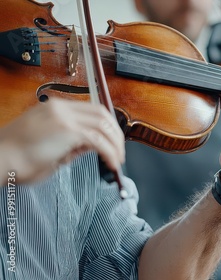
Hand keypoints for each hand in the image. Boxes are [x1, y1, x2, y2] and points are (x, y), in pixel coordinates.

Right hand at [0, 98, 124, 184]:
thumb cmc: (17, 158)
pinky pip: (99, 140)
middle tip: (120, 150)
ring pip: (103, 125)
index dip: (106, 124)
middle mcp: (60, 108)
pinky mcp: (68, 131)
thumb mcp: (49, 145)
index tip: (113, 139)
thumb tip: (91, 146)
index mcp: (54, 108)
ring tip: (118, 159)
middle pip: (101, 113)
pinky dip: (110, 152)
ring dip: (115, 143)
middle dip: (115, 132)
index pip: (91, 109)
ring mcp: (64, 117)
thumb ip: (71, 142)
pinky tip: (112, 163)